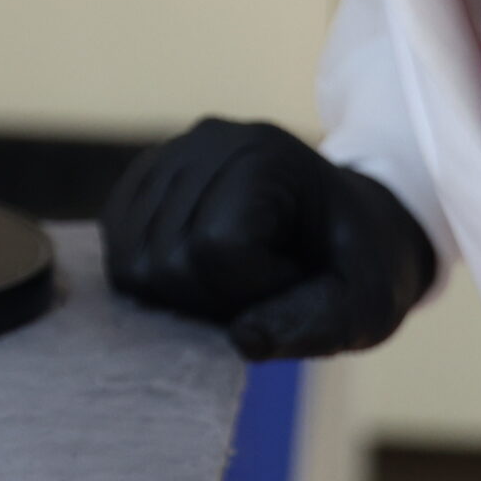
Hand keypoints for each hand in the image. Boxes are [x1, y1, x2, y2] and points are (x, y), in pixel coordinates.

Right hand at [101, 118, 435, 359]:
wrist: (350, 223)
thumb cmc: (359, 262)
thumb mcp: (365, 303)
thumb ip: (314, 324)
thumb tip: (242, 339)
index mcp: (265, 156)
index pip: (215, 250)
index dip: (253, 292)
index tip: (294, 280)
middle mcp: (207, 141)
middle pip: (163, 258)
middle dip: (212, 296)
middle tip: (263, 285)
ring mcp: (170, 153)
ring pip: (130, 257)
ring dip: (181, 288)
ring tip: (235, 275)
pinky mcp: (146, 175)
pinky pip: (115, 241)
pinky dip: (151, 272)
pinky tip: (200, 267)